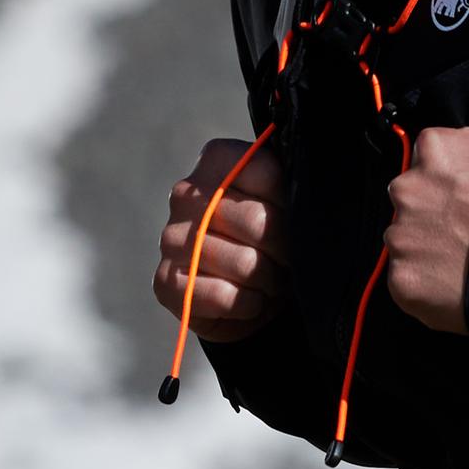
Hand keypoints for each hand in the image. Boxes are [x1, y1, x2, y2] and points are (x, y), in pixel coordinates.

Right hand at [156, 134, 285, 347]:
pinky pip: (224, 296)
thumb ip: (291, 189)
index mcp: (216, 163)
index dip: (291, 204)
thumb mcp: (286, 207)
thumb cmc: (271, 244)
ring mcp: (172, 239)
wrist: (252, 298)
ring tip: (268, 281)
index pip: (266, 172)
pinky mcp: (166, 282)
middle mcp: (185, 195)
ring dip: (268, 281)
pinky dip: (248, 305)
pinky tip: (249, 300)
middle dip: (283, 250)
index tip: (293, 219)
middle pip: (257, 221)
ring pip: (244, 263)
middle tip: (285, 260)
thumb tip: (302, 202)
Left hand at [377, 113, 468, 337]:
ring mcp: (401, 237)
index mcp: (434, 149)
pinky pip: (408, 280)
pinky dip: (428, 285)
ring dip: (428, 249)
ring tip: (466, 262)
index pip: (430, 155)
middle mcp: (407, 189)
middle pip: (413, 199)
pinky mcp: (401, 281)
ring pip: (407, 241)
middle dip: (434, 212)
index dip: (454, 176)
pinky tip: (458, 286)